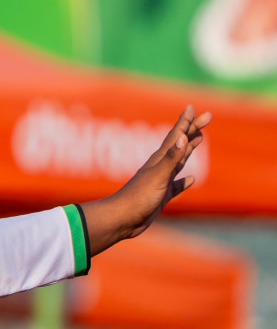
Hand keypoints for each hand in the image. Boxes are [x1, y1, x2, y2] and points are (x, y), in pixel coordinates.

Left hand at [80, 105, 210, 255]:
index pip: (176, 136)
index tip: (193, 107)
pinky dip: (183, 181)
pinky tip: (191, 179)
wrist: (122, 220)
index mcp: (159, 160)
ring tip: (198, 139)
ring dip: (188, 149)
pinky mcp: (160, 196)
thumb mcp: (158, 176)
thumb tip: (184, 137)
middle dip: (192, 130)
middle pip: (179, 144)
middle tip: (206, 117)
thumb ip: (171, 158)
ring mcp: (160, 182)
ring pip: (178, 161)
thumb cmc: (138, 198)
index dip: (185, 122)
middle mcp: (159, 167)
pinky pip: (175, 186)